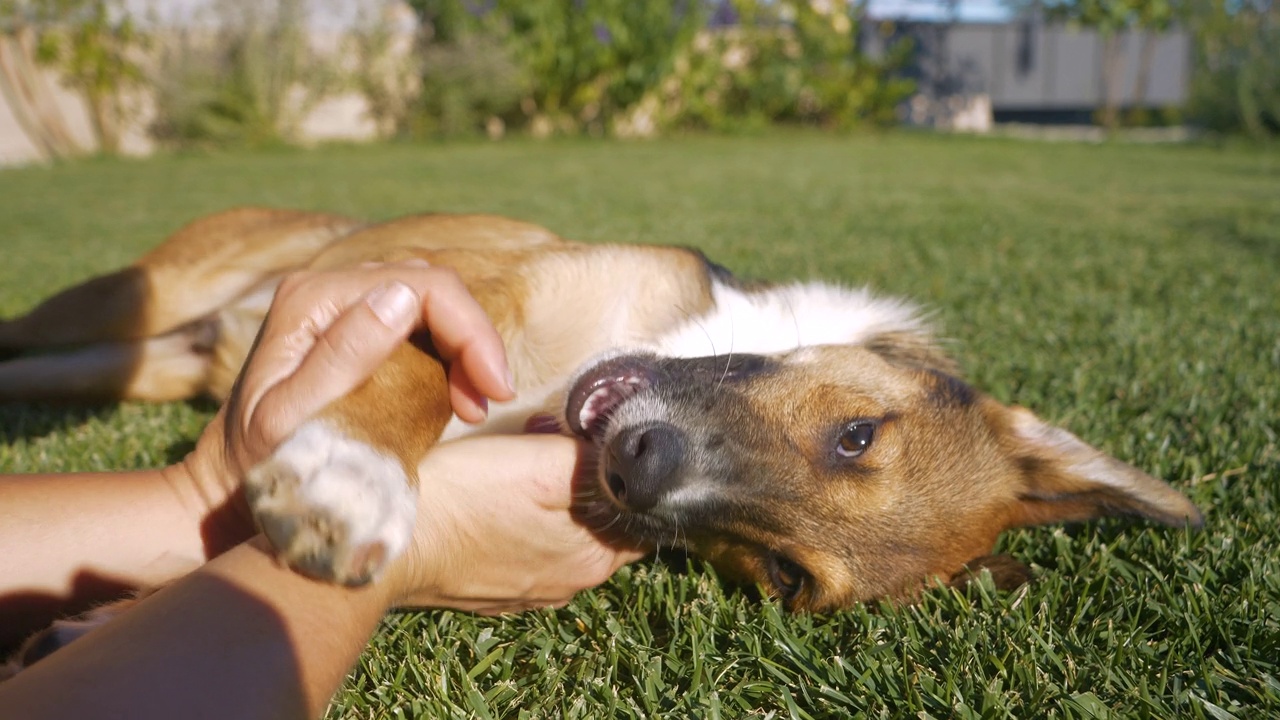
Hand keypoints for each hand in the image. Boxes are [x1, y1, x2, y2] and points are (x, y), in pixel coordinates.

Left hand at [172, 261, 514, 551]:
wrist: (229, 486)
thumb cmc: (256, 464)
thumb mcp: (290, 420)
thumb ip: (341, 358)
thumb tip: (401, 298)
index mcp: (314, 300)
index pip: (421, 284)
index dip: (471, 330)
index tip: (494, 389)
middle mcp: (331, 290)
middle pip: (434, 287)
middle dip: (475, 340)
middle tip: (490, 401)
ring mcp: (347, 309)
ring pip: (435, 305)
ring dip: (467, 350)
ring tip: (473, 406)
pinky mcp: (361, 333)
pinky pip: (425, 328)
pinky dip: (452, 360)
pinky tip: (456, 401)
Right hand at [387, 434, 645, 613]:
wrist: (384, 544)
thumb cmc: (464, 497)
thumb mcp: (541, 464)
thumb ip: (597, 463)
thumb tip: (634, 458)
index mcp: (593, 561)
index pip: (641, 519)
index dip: (631, 478)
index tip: (612, 444)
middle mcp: (567, 586)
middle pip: (602, 527)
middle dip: (593, 487)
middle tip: (563, 443)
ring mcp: (526, 592)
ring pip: (562, 538)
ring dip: (555, 505)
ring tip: (525, 466)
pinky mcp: (488, 590)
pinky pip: (523, 551)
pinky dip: (521, 525)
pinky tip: (495, 500)